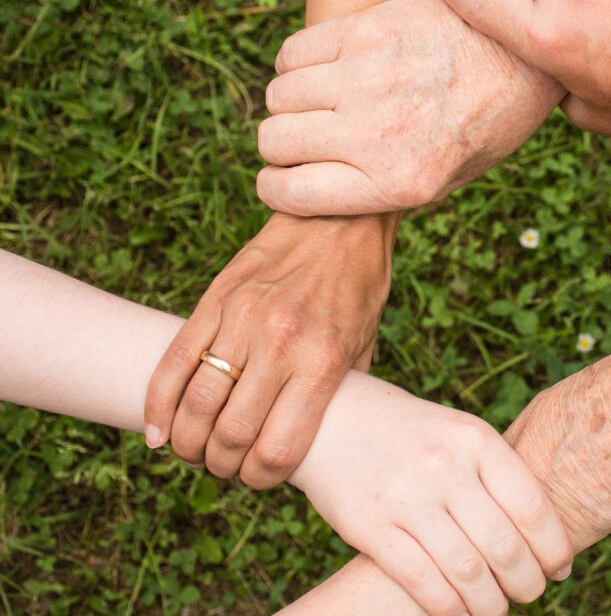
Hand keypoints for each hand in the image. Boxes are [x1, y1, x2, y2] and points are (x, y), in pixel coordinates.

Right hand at [144, 213, 394, 487]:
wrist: (339, 218)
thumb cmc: (359, 287)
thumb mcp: (365, 345)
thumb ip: (339, 394)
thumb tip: (317, 442)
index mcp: (322, 362)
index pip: (277, 449)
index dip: (262, 479)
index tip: (260, 478)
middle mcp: (280, 344)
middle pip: (230, 435)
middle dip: (222, 466)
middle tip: (225, 467)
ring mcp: (242, 319)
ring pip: (196, 403)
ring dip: (188, 442)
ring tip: (194, 451)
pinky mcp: (215, 299)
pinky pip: (174, 361)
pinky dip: (158, 404)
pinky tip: (158, 431)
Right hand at [255, 0, 563, 215]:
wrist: (520, 59)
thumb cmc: (481, 127)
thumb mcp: (443, 182)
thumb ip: (378, 191)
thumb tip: (308, 191)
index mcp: (397, 183)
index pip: (289, 193)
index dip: (276, 188)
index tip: (282, 178)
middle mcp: (377, 134)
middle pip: (274, 141)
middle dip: (282, 145)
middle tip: (308, 138)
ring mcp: (368, 78)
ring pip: (278, 95)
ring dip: (291, 102)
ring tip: (323, 101)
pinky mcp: (366, 31)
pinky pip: (292, 53)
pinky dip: (297, 64)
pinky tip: (326, 69)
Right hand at [290, 371, 573, 615]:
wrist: (331, 416)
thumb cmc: (409, 431)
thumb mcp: (458, 432)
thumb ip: (495, 473)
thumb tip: (543, 532)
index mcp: (475, 439)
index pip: (532, 506)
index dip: (553, 547)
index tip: (559, 568)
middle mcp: (445, 466)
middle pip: (504, 546)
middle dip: (526, 582)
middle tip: (530, 593)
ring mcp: (406, 497)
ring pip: (467, 571)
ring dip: (490, 604)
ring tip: (496, 609)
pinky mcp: (369, 525)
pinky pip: (421, 580)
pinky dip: (448, 608)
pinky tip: (458, 614)